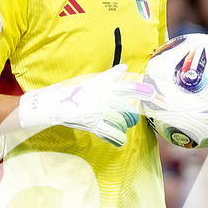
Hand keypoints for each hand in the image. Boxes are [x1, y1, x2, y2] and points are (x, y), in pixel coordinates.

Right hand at [17, 64, 151, 146]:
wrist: (53, 104)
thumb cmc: (72, 93)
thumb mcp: (91, 81)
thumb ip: (109, 76)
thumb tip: (123, 67)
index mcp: (104, 86)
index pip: (128, 87)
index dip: (142, 91)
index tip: (154, 94)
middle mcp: (104, 97)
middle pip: (128, 110)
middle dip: (131, 117)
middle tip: (129, 120)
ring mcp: (98, 111)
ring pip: (121, 122)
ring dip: (123, 127)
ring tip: (120, 128)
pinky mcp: (93, 123)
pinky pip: (112, 133)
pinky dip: (118, 138)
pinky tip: (119, 140)